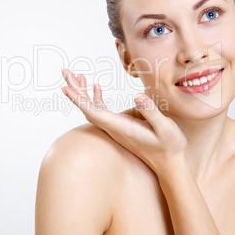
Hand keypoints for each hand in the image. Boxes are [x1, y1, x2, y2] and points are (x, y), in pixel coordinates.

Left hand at [61, 69, 187, 176]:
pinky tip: (96, 87)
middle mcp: (113, 127)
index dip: (79, 100)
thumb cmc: (169, 146)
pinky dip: (96, 97)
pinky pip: (101, 110)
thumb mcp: (165, 128)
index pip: (93, 112)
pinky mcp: (119, 126)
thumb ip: (152, 112)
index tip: (66, 88)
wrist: (169, 163)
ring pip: (92, 108)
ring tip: (75, 76)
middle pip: (87, 108)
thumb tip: (137, 95)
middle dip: (75, 90)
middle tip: (64, 72)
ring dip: (82, 92)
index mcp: (121, 127)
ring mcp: (115, 127)